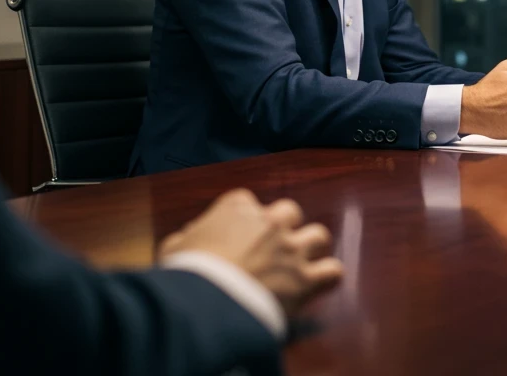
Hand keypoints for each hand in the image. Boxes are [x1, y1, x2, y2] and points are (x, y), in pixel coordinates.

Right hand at [159, 189, 342, 317]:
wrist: (205, 304)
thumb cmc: (186, 273)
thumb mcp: (174, 247)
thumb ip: (189, 236)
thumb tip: (191, 237)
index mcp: (237, 208)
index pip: (245, 202)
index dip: (242, 219)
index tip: (236, 235)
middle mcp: (270, 222)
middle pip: (289, 212)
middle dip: (283, 227)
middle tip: (272, 247)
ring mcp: (291, 249)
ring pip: (318, 235)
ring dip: (311, 247)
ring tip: (301, 262)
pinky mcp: (305, 279)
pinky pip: (332, 270)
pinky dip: (328, 276)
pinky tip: (322, 283)